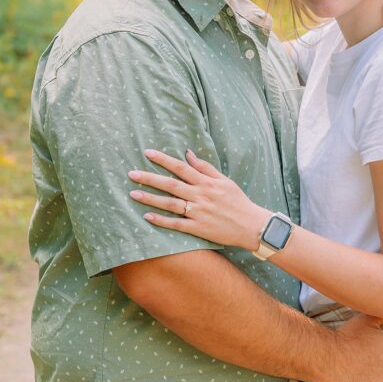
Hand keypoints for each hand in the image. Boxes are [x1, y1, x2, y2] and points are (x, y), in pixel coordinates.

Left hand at [129, 149, 269, 250]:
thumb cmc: (237, 201)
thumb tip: (188, 154)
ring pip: (170, 203)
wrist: (251, 225)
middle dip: (150, 178)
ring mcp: (198, 212)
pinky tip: (147, 216)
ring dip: (150, 198)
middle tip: (131, 174)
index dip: (163, 160)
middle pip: (171, 184)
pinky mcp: (198, 228)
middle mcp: (200, 195)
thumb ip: (205, 168)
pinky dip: (161, 220)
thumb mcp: (224, 180)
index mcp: (206, 182)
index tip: (147, 153)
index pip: (181, 167)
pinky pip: (176, 224)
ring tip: (133, 194)